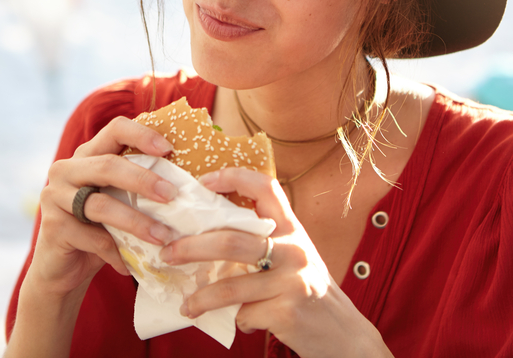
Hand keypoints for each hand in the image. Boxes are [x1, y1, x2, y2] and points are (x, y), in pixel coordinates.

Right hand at [29, 116, 179, 296]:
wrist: (62, 269)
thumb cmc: (100, 229)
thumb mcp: (119, 202)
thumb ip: (139, 187)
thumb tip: (190, 184)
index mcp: (87, 155)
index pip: (114, 129)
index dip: (142, 135)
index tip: (169, 149)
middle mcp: (66, 169)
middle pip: (108, 166)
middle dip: (144, 180)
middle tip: (172, 195)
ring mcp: (55, 197)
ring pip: (102, 205)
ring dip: (137, 222)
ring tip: (163, 237)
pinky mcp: (53, 227)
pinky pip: (93, 238)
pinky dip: (116, 252)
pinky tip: (131, 265)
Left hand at [158, 168, 390, 357]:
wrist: (344, 334)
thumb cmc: (309, 291)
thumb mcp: (293, 258)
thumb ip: (263, 243)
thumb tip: (206, 238)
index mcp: (293, 229)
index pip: (266, 187)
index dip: (233, 177)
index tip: (203, 182)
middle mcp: (294, 249)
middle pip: (231, 240)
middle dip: (191, 247)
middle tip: (168, 253)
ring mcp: (292, 281)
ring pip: (230, 285)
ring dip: (201, 297)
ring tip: (187, 305)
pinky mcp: (287, 311)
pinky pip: (244, 314)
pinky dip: (237, 320)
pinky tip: (241, 322)